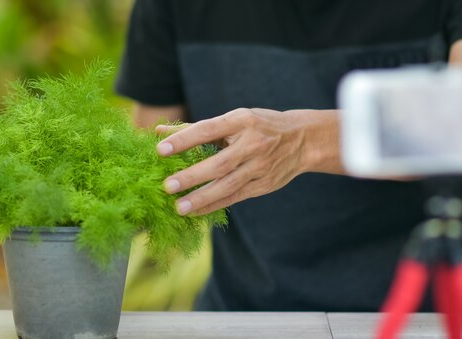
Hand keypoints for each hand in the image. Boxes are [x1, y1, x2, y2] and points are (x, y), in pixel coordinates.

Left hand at [155, 108, 342, 214]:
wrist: (302, 139)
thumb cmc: (258, 126)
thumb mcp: (233, 120)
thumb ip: (196, 128)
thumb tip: (159, 132)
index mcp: (242, 121)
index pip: (209, 130)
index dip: (184, 139)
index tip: (160, 149)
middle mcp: (253, 143)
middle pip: (219, 163)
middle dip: (192, 176)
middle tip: (167, 186)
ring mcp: (260, 166)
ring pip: (228, 185)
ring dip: (202, 197)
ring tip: (178, 207)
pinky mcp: (264, 184)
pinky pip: (236, 197)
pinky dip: (215, 205)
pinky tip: (196, 211)